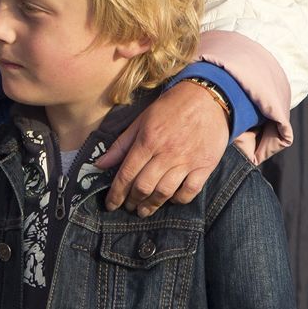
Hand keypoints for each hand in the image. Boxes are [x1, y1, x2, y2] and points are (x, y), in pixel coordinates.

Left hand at [96, 81, 230, 215]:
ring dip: (152, 206)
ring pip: (165, 192)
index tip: (111, 204)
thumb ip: (121, 144)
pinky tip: (171, 200)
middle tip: (128, 208)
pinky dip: (178, 200)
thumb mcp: (141, 120)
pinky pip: (190, 191)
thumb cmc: (170, 107)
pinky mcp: (205, 166)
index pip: (126, 174)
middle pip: (144, 187)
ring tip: (144, 210)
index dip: (116, 193)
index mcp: (147, 141)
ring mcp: (187, 161)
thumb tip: (100, 164)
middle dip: (132, 201)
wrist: (207, 97)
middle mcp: (166, 154)